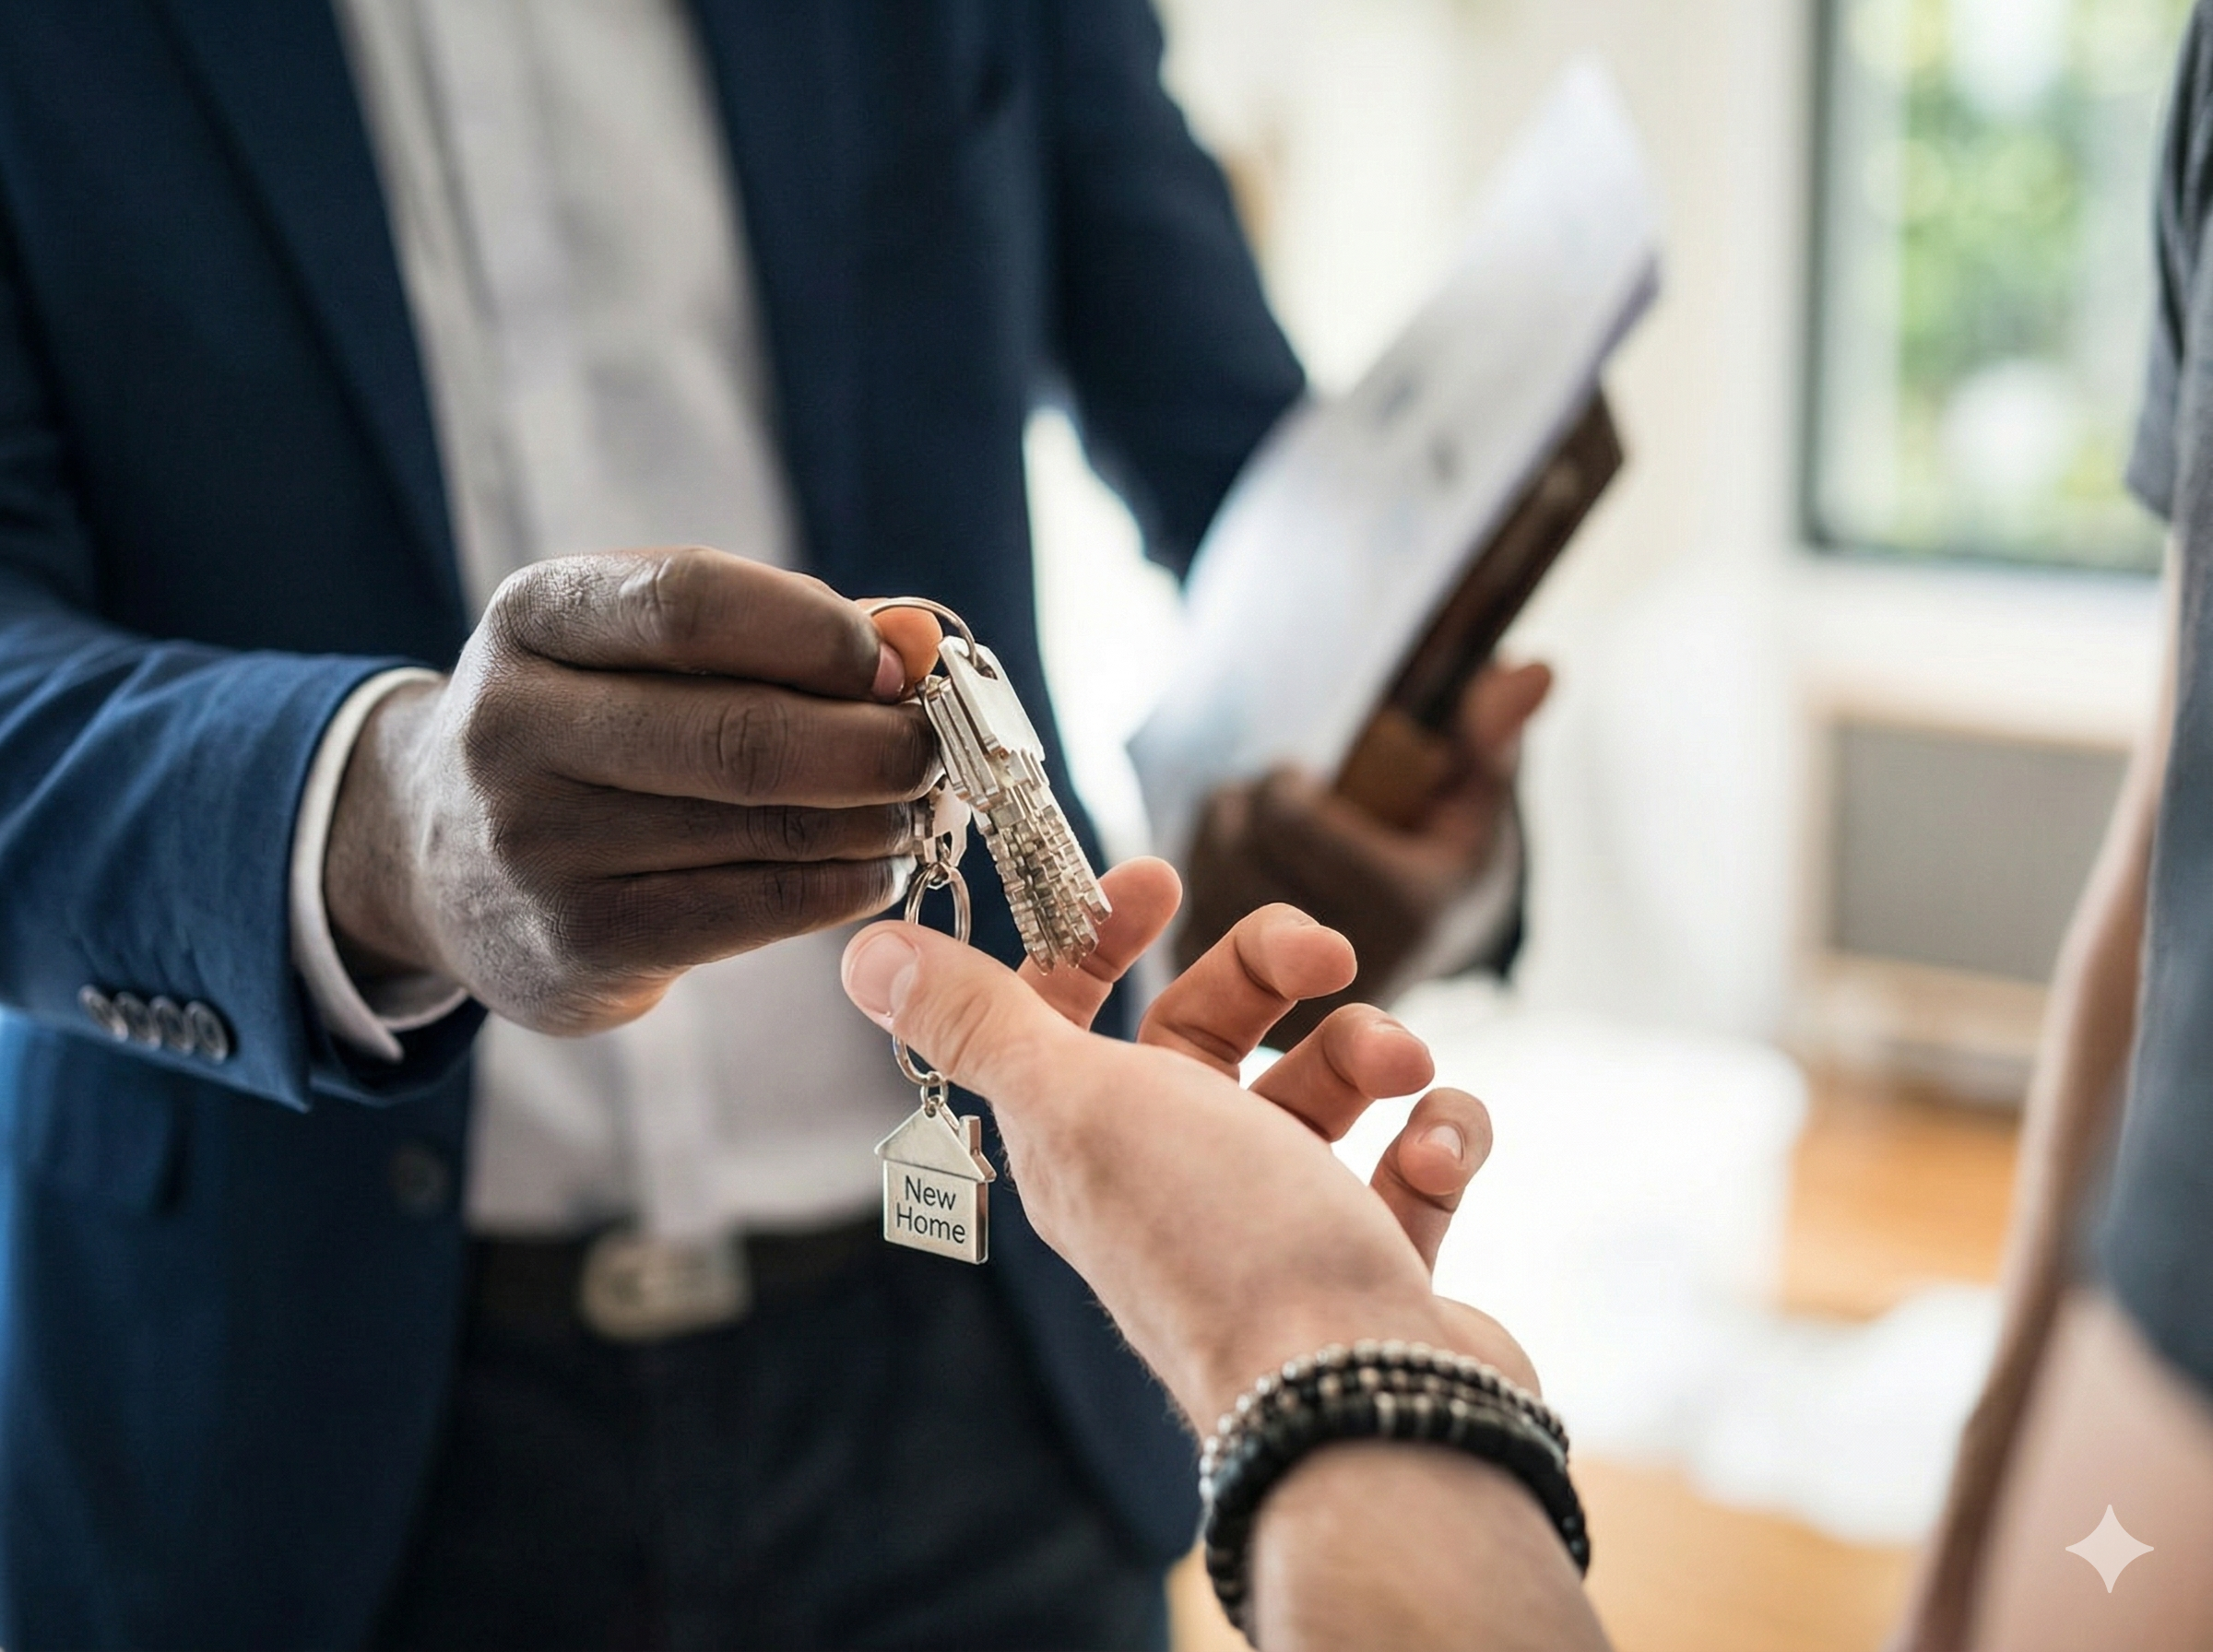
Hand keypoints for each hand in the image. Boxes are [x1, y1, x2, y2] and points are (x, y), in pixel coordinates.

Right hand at [326, 548, 947, 1034]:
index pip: (692, 603)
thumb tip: (918, 637)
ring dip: (875, 820)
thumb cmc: (592, 727)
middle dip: (875, 745)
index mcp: (534, 617)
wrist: (439, 859)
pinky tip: (874, 869)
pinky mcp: (578, 944)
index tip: (901, 663)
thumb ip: (782, 630)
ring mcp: (538, 845)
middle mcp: (514, 727)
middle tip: (937, 752)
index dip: (820, 633)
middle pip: (744, 734)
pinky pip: (754, 909)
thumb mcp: (644, 649)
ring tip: (916, 808)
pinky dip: (843, 887)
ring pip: (764, 830)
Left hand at [841, 857, 1532, 1427]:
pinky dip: (1437, 1137)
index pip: (1068, 1014)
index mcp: (1085, 1141)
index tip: (1159, 879)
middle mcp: (1173, 1179)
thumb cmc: (1216, 1241)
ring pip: (1323, 1086)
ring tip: (1401, 1070)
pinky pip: (1410, 1161)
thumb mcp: (1076, 1105)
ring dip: (1369, 1049)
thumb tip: (863, 953)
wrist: (1360, 1403)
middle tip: (1328, 955)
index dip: (1098, 938)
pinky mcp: (1370, 1261)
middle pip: (1209, 1032)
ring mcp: (1277, 1223)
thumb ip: (978, 1022)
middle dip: (1271, 971)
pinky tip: (1435, 1152)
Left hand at [1178, 660, 1551, 1043]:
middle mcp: (1351, 964)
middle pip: (1241, 844)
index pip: (1289, 817)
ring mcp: (1294, 996)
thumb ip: (1493, 731)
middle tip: (1278, 799)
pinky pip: (1188, 919)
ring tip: (1261, 832)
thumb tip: (1534, 668)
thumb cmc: (1449, 848)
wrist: (1426, 945)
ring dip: (1220, 836)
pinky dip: (1202, 882)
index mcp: (1408, 906)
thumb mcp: (1479, 792)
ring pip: (1204, 879)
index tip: (1303, 776)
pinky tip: (1238, 874)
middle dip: (1249, 804)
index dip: (1283, 782)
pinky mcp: (1245, 1014)